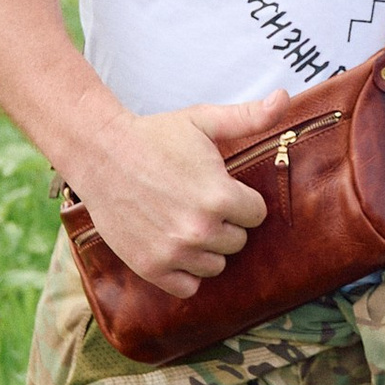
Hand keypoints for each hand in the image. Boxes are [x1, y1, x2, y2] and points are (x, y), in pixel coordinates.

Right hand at [62, 89, 285, 295]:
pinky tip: (174, 245)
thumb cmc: (155, 135)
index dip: (242, 199)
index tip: (222, 187)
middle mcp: (200, 230)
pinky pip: (188, 287)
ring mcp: (174, 252)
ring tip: (185, 221)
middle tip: (198, 201)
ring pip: (216, 265)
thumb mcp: (203, 120)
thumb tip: (285, 97)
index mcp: (219, 197)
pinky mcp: (151, 267)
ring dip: (207, 248)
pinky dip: (184, 272)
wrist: (100, 153)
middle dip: (225, 223)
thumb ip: (249, 116)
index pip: (257, 214)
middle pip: (238, 241)